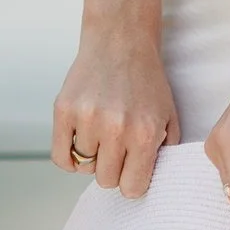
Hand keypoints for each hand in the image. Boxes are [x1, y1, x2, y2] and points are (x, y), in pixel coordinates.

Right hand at [52, 25, 180, 198]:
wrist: (120, 41)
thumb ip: (163, 154)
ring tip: (102, 133)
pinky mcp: (64, 110)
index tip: (132, 168)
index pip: (132, 188)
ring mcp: (87, 119)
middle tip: (117, 149)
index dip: (132, 180)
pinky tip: (81, 141)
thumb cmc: (146, 82)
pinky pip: (61, 157)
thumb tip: (148, 183)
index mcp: (144, 133)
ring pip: (84, 167)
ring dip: (93, 156)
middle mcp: (115, 128)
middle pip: (106, 181)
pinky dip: (70, 156)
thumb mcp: (168, 117)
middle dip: (112, 169)